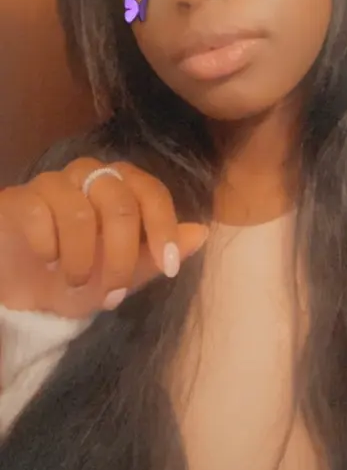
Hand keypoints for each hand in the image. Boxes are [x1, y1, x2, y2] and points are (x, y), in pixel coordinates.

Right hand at [0, 158, 208, 317]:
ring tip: (76, 281)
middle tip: (114, 295)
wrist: (26, 294)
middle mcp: (89, 174)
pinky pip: (40, 214)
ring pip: (79, 212)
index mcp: (121, 185)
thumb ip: (157, 253)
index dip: (163, 228)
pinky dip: (48, 247)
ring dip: (82, 259)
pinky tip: (46, 260)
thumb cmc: (80, 277)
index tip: (169, 267)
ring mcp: (53, 182)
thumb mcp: (125, 276)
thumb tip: (202, 233)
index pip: (152, 192)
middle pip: (119, 202)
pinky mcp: (20, 197)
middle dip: (122, 256)